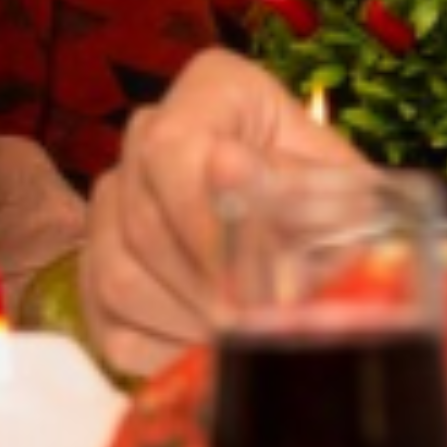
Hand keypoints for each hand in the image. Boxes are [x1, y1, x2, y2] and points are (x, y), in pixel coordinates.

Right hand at [82, 51, 357, 377]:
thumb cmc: (346, 214)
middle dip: (208, 291)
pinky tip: (215, 353)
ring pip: (118, 276)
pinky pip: (109, 323)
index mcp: (215, 92)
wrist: (336, 251)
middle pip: (142, 221)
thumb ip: (301, 193)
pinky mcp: (97, 272)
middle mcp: (148, 136)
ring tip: (249, 344)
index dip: (204, 222)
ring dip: (189, 325)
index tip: (255, 285)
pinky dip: (165, 354)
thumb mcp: (349, 197)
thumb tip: (233, 179)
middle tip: (266, 333)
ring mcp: (113, 204)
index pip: (172, 149)